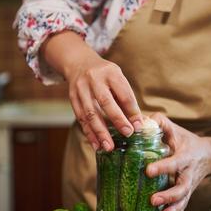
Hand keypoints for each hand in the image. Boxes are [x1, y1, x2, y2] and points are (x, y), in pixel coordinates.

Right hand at [41, 31, 142, 150]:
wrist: (79, 63)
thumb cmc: (105, 74)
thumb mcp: (117, 78)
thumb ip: (125, 97)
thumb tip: (136, 122)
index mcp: (111, 72)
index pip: (124, 93)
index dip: (132, 111)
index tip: (139, 126)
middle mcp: (94, 79)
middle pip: (105, 102)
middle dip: (117, 120)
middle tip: (128, 134)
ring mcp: (81, 88)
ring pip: (90, 113)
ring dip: (100, 132)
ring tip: (109, 147)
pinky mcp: (72, 98)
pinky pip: (81, 118)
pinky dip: (89, 133)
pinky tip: (96, 144)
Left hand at [146, 113, 210, 210]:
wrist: (209, 154)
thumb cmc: (186, 140)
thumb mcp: (174, 128)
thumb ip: (158, 122)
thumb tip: (140, 122)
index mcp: (185, 156)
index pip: (174, 162)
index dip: (162, 167)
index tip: (148, 171)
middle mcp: (189, 173)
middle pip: (182, 187)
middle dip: (168, 195)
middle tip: (153, 199)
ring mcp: (189, 185)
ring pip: (183, 200)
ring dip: (173, 209)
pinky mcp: (187, 193)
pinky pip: (182, 206)